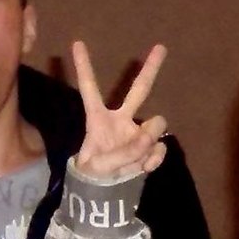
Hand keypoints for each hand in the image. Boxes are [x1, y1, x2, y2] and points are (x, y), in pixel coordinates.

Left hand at [70, 41, 168, 183]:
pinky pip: (160, 148)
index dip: (84, 67)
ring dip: (149, 140)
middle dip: (150, 68)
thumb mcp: (100, 165)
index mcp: (98, 118)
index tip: (76, 43)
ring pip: (156, 124)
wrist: (105, 196)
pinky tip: (144, 168)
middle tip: (161, 46)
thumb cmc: (93, 174)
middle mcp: (121, 120)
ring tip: (134, 159)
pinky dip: (154, 159)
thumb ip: (125, 151)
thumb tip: (151, 140)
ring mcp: (138, 133)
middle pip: (139, 90)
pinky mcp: (150, 148)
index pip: (90, 89)